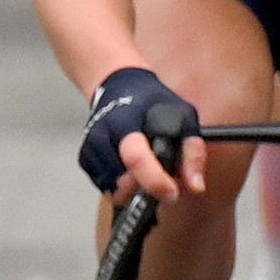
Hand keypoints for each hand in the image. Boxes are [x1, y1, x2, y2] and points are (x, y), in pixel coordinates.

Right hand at [78, 65, 200, 199]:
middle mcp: (103, 135)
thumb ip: (192, 152)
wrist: (119, 86)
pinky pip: (104, 187)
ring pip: (114, 190)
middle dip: (146, 188)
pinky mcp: (85, 159)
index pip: (136, 158)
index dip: (155, 182)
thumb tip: (195, 186)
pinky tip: (130, 170)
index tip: (172, 193)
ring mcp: (91, 148)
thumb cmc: (152, 101)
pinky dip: (120, 186)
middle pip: (122, 183)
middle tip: (162, 179)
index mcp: (126, 122)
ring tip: (146, 170)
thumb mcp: (183, 116)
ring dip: (133, 189)